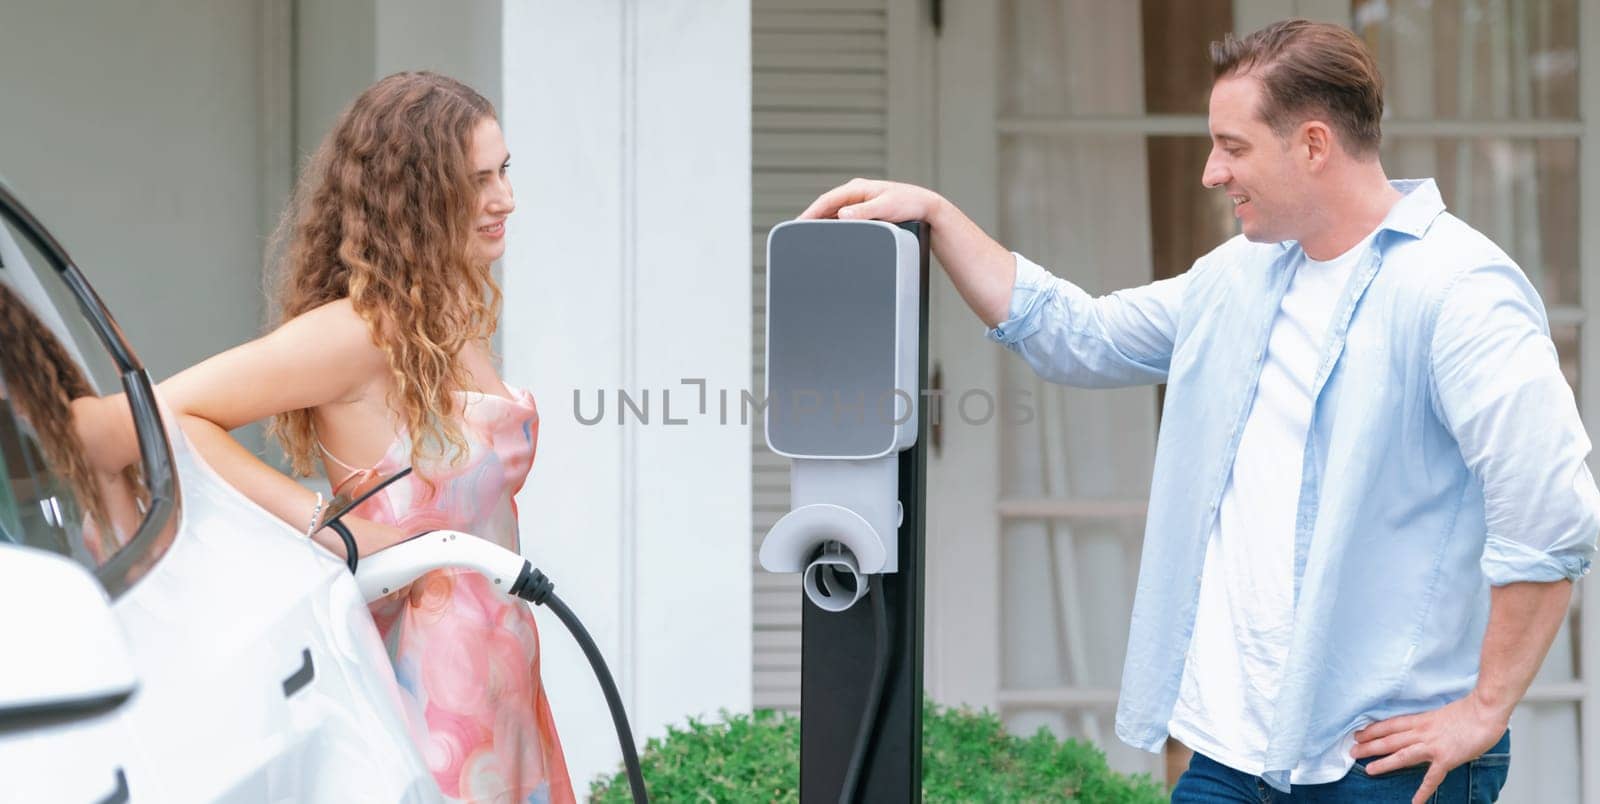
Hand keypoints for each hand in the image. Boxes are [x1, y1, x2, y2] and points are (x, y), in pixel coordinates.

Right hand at [799, 177, 944, 223]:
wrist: (925, 207)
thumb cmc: (909, 204)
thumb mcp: (886, 208)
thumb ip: (864, 212)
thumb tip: (842, 214)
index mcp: (858, 188)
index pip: (827, 200)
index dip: (811, 212)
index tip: (798, 223)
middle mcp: (856, 192)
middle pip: (826, 206)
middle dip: (811, 218)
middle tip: (796, 233)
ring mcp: (858, 201)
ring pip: (833, 211)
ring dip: (821, 221)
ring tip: (808, 235)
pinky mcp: (863, 210)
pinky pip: (842, 216)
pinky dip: (832, 224)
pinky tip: (828, 234)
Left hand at [1350, 693, 1508, 803]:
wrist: (1485, 710)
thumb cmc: (1469, 710)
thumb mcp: (1441, 713)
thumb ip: (1430, 723)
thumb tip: (1424, 728)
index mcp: (1421, 720)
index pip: (1390, 725)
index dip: (1373, 730)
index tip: (1358, 734)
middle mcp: (1422, 732)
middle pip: (1390, 739)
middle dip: (1369, 746)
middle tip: (1351, 751)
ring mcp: (1433, 745)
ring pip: (1402, 755)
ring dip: (1384, 763)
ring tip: (1369, 770)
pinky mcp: (1447, 758)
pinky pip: (1432, 777)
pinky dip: (1423, 790)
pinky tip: (1415, 801)